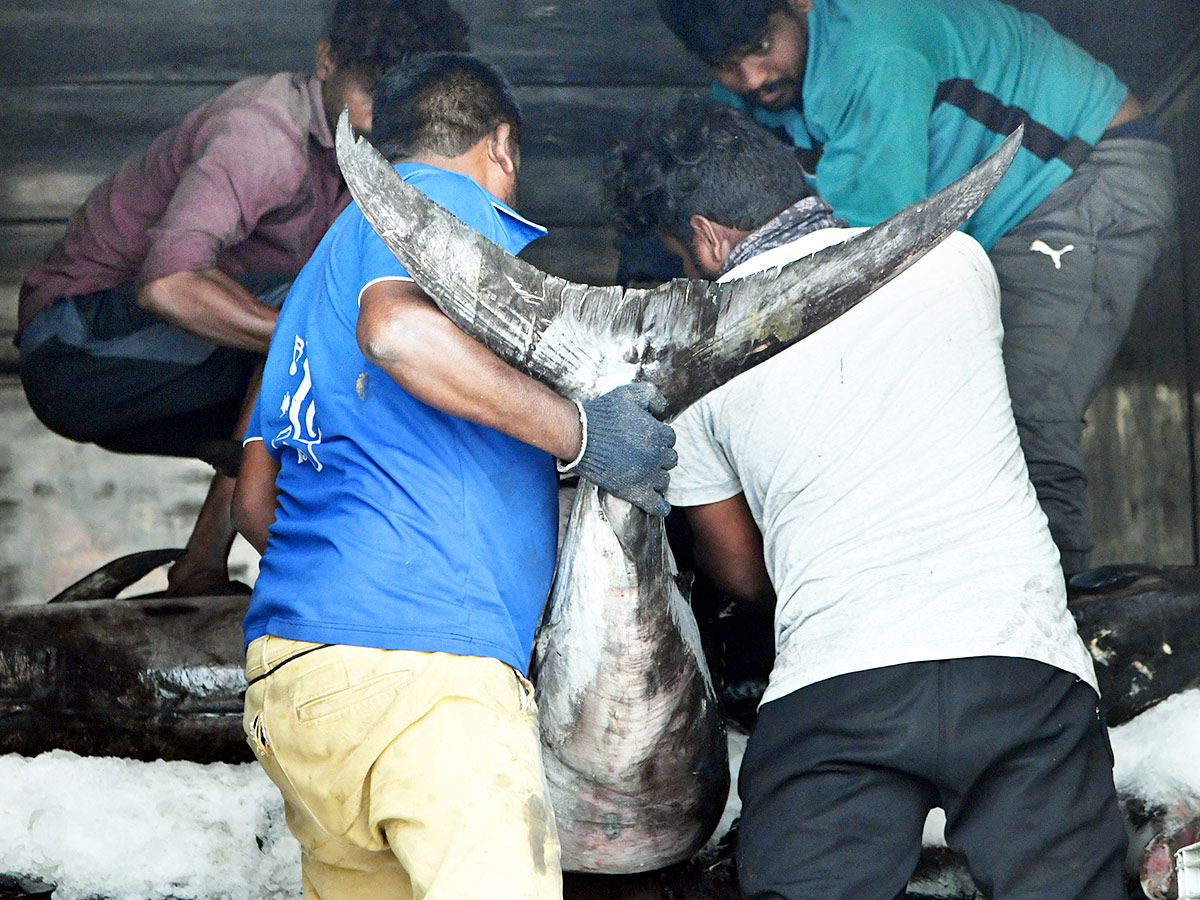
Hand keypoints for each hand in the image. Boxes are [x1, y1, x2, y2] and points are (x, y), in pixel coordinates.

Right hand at [565, 383, 677, 515]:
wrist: (579, 436)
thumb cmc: (602, 414)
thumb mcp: (628, 393)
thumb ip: (651, 395)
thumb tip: (663, 408)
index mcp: (657, 433)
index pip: (670, 438)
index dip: (659, 438)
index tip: (647, 439)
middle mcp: (656, 455)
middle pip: (669, 459)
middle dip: (659, 457)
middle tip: (644, 455)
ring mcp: (646, 475)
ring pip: (664, 480)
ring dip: (657, 477)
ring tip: (644, 474)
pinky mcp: (635, 491)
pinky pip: (656, 505)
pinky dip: (661, 506)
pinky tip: (661, 505)